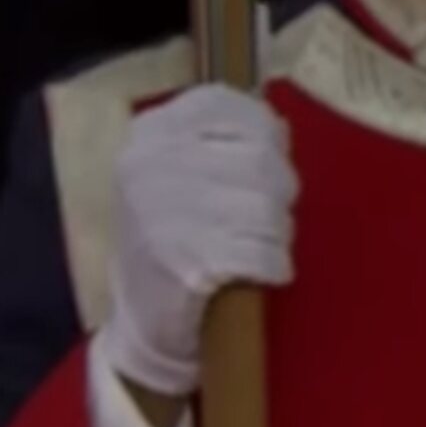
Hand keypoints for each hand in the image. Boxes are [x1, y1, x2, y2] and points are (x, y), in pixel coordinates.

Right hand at [91, 83, 295, 400]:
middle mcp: (150, 167)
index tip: (267, 157)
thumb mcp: (180, 176)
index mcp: (150, 137)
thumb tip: (277, 128)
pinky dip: (274, 266)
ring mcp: (163, 214)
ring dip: (277, 234)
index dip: (263, 132)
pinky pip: (261, 253)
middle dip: (278, 194)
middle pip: (259, 160)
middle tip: (266, 219)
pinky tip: (263, 272)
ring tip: (258, 247)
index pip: (225, 106)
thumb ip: (221, 143)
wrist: (146, 320)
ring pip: (266, 208)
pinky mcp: (184, 262)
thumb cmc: (177, 238)